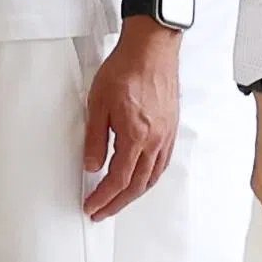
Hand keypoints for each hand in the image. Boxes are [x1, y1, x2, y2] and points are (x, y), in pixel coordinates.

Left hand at [82, 21, 182, 220]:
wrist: (151, 48)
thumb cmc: (125, 69)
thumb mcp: (98, 104)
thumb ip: (94, 139)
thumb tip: (90, 166)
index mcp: (136, 136)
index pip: (118, 179)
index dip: (103, 197)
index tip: (91, 206)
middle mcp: (155, 141)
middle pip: (137, 185)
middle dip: (117, 203)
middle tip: (101, 212)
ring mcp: (166, 136)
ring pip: (152, 177)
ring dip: (134, 194)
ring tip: (118, 202)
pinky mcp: (171, 128)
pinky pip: (162, 164)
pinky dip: (149, 179)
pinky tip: (140, 179)